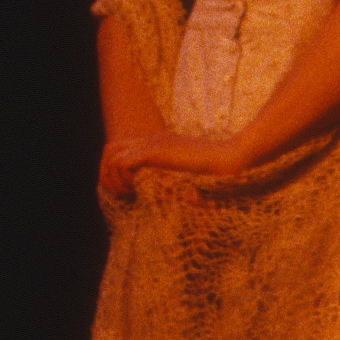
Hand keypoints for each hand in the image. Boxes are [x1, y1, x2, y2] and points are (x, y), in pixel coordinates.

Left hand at [99, 131, 247, 198]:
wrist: (233, 159)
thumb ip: (184, 181)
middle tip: (120, 196)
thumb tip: (188, 201)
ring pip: (111, 156)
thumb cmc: (223, 172)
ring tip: (126, 196)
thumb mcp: (197, 176)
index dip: (118, 173)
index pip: (123, 149)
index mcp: (161, 143)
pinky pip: (121, 164)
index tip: (128, 194)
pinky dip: (121, 180)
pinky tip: (134, 193)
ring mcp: (153, 143)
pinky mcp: (155, 152)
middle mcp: (153, 139)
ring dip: (112, 179)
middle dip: (107, 174)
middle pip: (110, 148)